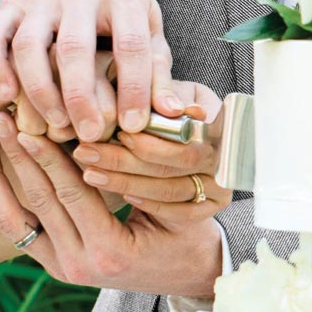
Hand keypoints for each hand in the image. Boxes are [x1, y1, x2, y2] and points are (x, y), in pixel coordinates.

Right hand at [0, 0, 167, 143]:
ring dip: (41, 89)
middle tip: (90, 134)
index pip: (131, 44)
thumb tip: (173, 114)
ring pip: (31, 44)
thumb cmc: (124, 30)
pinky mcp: (13, 4)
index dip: (134, 88)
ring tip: (57, 124)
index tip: (133, 126)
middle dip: (82, 96)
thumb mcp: (150, 46)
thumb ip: (159, 78)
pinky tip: (6, 97)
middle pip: (75, 46)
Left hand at [0, 110, 223, 297]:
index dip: (50, 157)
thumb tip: (107, 133)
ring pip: (14, 218)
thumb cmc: (189, 236)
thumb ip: (145, 179)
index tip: (31, 123)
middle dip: (17, 155)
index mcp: (110, 253)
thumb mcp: (178, 208)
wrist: (189, 277)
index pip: (73, 194)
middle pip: (39, 201)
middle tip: (2, 117)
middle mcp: (78, 265)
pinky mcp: (51, 262)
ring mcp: (60, 267)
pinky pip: (15, 228)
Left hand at [73, 81, 226, 207]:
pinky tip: (123, 196)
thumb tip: (170, 107)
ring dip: (128, 181)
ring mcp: (221, 183)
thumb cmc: (163, 118)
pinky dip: (151, 204)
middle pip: (178, 160)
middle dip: (127, 158)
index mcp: (216, 120)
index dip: (151, 135)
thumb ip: (157, 99)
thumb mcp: (159, 102)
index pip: (187, 131)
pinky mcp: (212, 206)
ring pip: (173, 188)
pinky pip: (182, 212)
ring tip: (91, 173)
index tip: (116, 133)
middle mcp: (224, 153)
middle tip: (87, 152)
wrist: (183, 157)